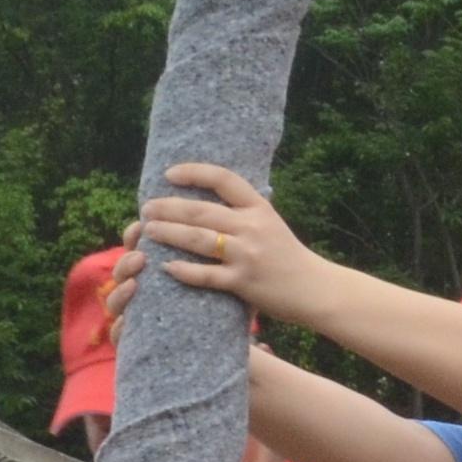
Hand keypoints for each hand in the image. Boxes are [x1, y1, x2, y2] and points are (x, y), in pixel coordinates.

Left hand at [133, 163, 333, 318]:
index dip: (193, 173)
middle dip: (168, 207)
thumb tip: (208, 198)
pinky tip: (166, 267)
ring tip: (148, 231)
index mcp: (259, 207)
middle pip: (201, 211)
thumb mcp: (271, 223)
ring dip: (168, 233)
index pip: (223, 179)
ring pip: (198, 239)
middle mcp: (252, 227)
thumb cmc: (289, 257)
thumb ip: (244, 212)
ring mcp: (247, 255)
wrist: (316, 289)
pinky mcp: (243, 282)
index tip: (169, 174)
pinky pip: (206, 275)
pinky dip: (184, 271)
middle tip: (146, 208)